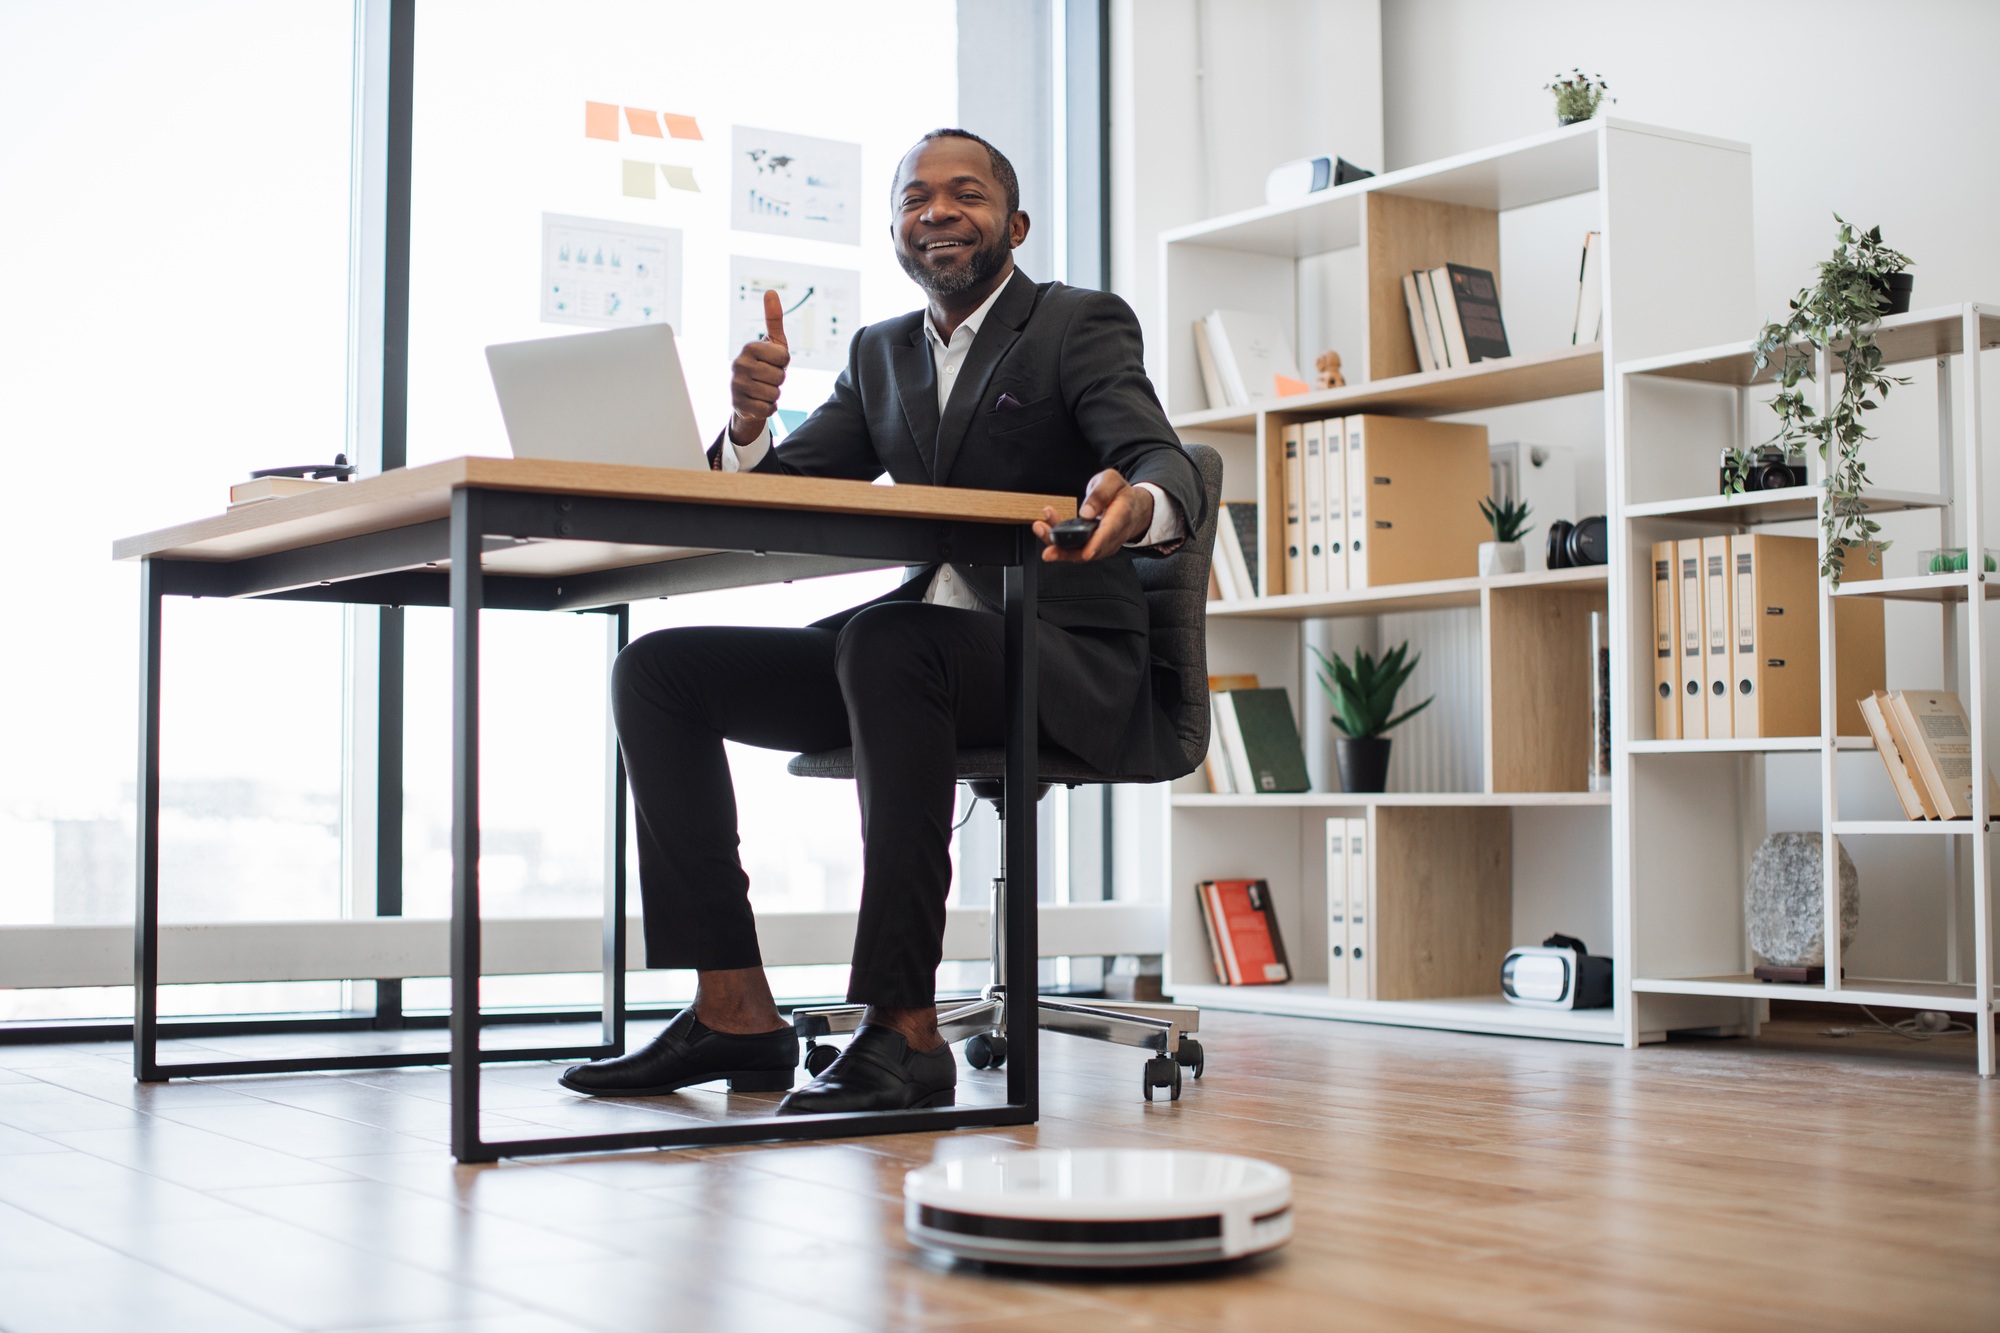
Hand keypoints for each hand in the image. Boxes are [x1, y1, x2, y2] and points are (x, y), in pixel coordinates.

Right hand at [728, 288, 788, 444]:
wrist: (747, 395)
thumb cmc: (765, 365)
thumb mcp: (773, 343)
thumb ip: (774, 319)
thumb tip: (771, 291)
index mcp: (749, 347)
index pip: (784, 357)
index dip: (783, 363)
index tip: (772, 362)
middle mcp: (739, 364)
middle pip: (780, 377)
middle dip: (778, 380)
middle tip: (767, 378)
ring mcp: (737, 386)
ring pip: (775, 394)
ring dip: (774, 394)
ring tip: (762, 389)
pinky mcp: (739, 405)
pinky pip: (768, 409)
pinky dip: (769, 408)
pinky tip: (758, 402)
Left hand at [1032, 468, 1154, 562]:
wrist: (1132, 509)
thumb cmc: (1120, 494)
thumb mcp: (1112, 481)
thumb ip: (1101, 493)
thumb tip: (1086, 512)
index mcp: (1121, 516)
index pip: (1109, 533)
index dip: (1097, 545)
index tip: (1085, 552)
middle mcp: (1112, 536)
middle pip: (1089, 549)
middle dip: (1065, 548)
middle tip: (1045, 536)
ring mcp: (1102, 545)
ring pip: (1079, 552)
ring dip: (1057, 545)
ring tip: (1039, 528)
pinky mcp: (1092, 548)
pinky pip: (1075, 549)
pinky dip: (1058, 542)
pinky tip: (1045, 529)